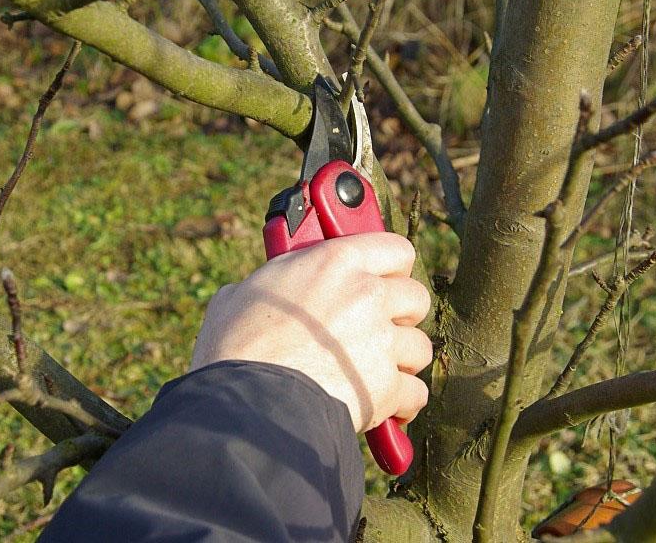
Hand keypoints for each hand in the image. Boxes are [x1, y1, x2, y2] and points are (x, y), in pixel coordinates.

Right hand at [190, 232, 432, 432]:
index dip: (393, 267)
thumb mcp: (244, 292)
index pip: (396, 249)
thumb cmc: (236, 345)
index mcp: (336, 261)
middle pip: (417, 298)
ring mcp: (381, 341)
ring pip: (419, 347)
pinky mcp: (386, 386)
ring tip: (376, 370)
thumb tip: (264, 292)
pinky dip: (403, 402)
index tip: (385, 278)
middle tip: (378, 327)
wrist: (245, 401)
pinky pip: (416, 392)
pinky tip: (385, 405)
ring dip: (402, 360)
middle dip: (401, 315)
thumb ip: (276, 283)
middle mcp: (367, 295)